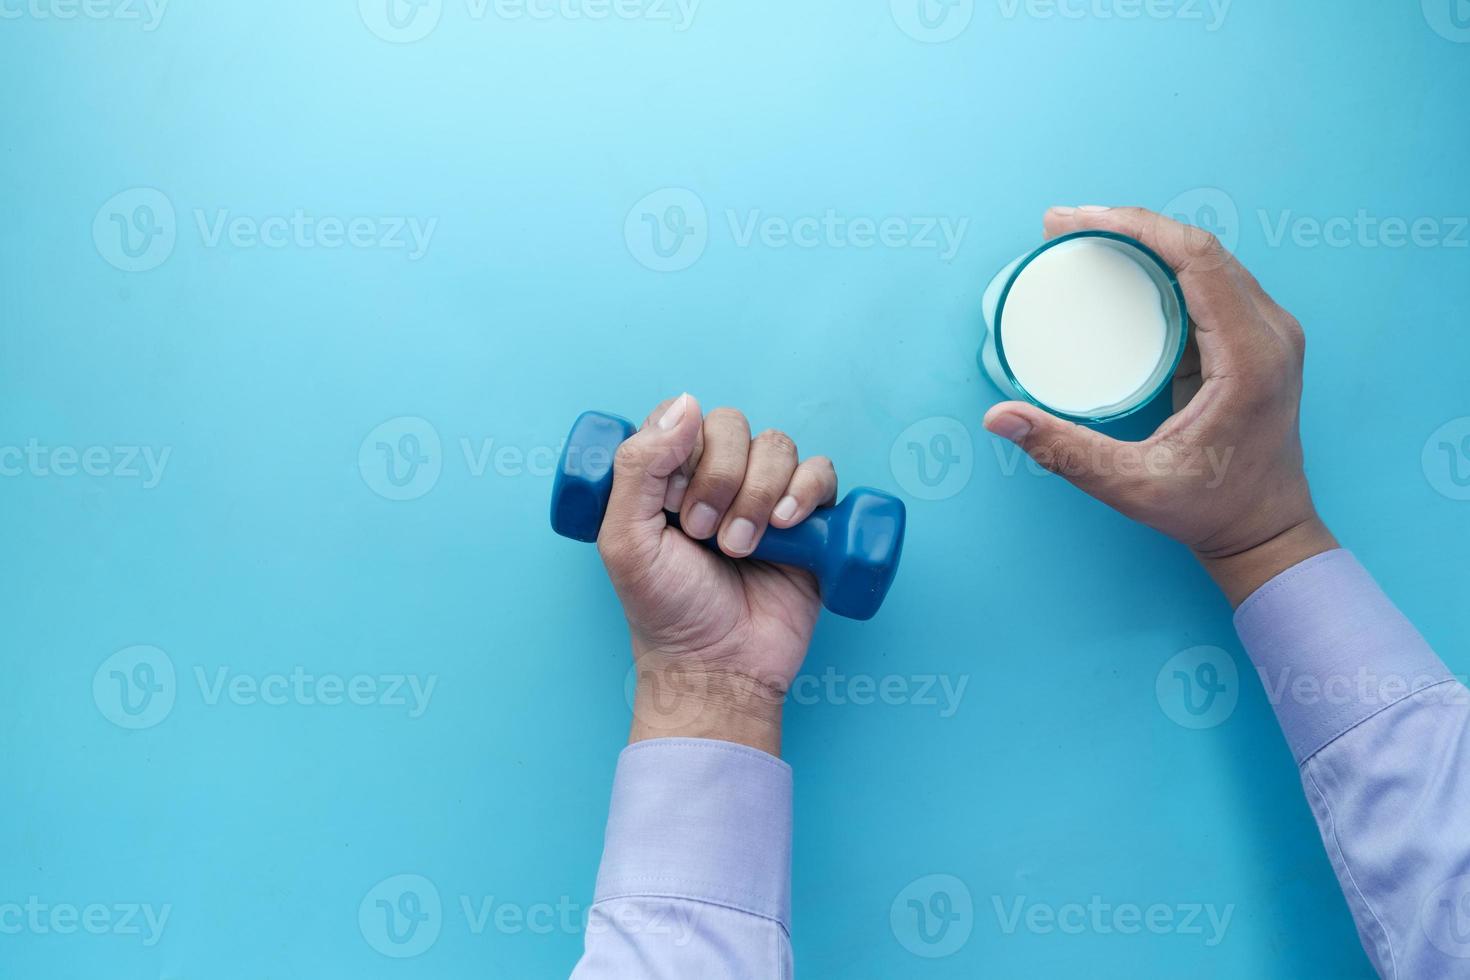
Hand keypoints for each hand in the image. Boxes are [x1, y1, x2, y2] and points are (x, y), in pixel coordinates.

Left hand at [597, 394, 838, 755]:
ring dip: (759, 494)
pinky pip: (822, 471)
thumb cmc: (665, 611)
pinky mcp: (809, 521)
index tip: (671, 501)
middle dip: (719, 478)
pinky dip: (807, 492)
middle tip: (704, 535)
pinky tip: (788, 529)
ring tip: (741, 548)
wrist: (717, 666)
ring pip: (777, 445)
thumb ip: (639, 467)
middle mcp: (717, 476)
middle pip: (732, 425)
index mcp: (668, 475)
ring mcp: (765, 496)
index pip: (682, 416)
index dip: (681, 448)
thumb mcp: (625, 541)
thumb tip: (688, 403)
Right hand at [983, 206, 1337, 605]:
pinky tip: (1122, 267)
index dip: (1134, 226)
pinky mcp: (1255, 341)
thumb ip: (1065, 452)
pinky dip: (1164, 264)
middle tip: (1061, 227)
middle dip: (1128, 225)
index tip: (1075, 221)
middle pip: (1200, 248)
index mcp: (1249, 356)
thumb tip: (1000, 417)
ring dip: (1147, 240)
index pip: (1196, 258)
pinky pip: (1210, 282)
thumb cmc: (1211, 509)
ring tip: (1084, 238)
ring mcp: (1268, 334)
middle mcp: (1269, 333)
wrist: (1265, 531)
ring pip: (1206, 259)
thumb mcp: (1132, 486)